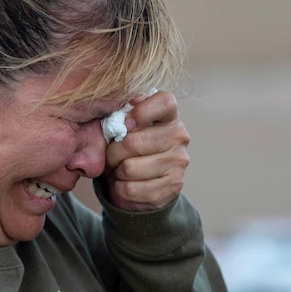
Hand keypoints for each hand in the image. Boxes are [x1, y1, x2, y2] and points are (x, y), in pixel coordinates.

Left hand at [103, 91, 190, 211]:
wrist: (143, 182)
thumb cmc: (131, 146)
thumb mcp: (127, 125)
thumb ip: (124, 114)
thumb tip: (122, 111)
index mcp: (170, 115)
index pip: (164, 102)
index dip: (141, 111)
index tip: (125, 123)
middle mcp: (179, 137)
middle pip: (134, 142)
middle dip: (113, 151)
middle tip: (111, 154)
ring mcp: (178, 163)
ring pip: (129, 168)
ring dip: (116, 171)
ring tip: (118, 168)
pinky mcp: (172, 187)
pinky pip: (131, 189)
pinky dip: (120, 189)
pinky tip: (124, 183)